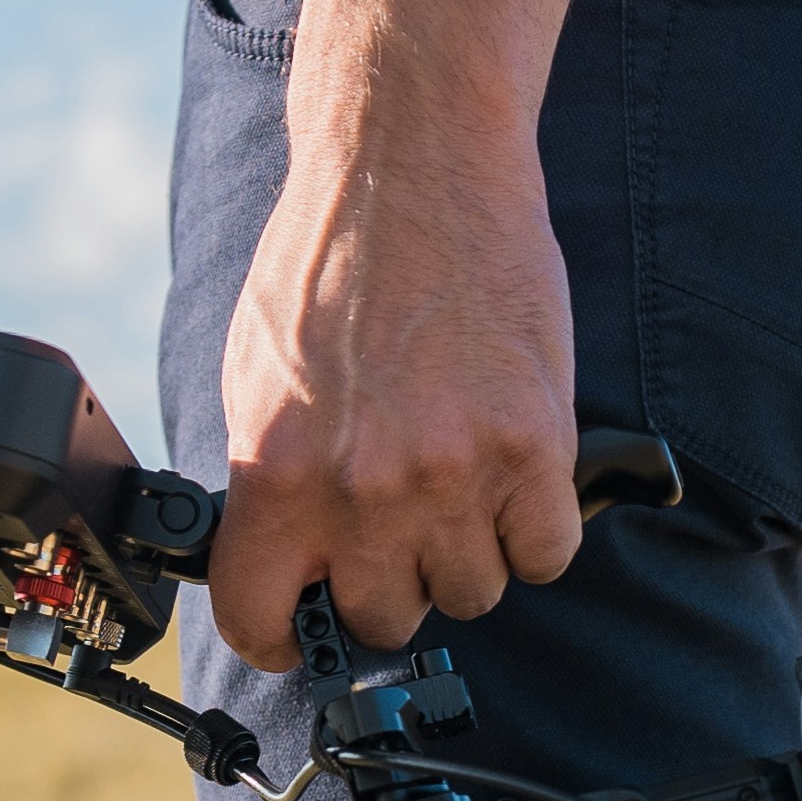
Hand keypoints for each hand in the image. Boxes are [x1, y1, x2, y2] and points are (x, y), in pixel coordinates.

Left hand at [211, 48, 583, 663]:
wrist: (414, 168)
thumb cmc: (330, 260)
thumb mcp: (255, 375)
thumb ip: (268, 478)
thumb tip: (281, 555)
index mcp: (278, 474)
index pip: (261, 620)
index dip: (279, 632)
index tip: (298, 624)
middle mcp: (365, 490)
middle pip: (384, 616)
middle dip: (386, 581)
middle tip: (394, 527)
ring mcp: (457, 473)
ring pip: (471, 592)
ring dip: (465, 554)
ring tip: (457, 485)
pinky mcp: (534, 444)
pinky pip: (546, 554)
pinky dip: (534, 532)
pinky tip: (514, 481)